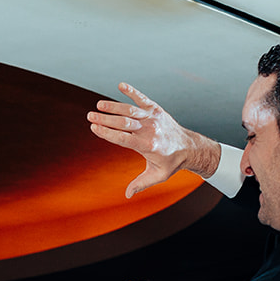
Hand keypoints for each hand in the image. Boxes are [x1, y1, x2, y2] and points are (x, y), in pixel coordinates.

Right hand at [88, 83, 219, 197]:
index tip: (94, 129)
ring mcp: (153, 118)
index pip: (123, 139)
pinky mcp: (156, 110)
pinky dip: (132, 92)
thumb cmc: (171, 163)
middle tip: (90, 116)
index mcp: (148, 146)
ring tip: (98, 105)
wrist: (189, 147)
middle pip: (123, 123)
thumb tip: (127, 195)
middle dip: (105, 119)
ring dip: (113, 106)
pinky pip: (143, 99)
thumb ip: (141, 184)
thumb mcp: (157, 176)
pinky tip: (121, 85)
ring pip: (130, 110)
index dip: (107, 133)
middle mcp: (150, 130)